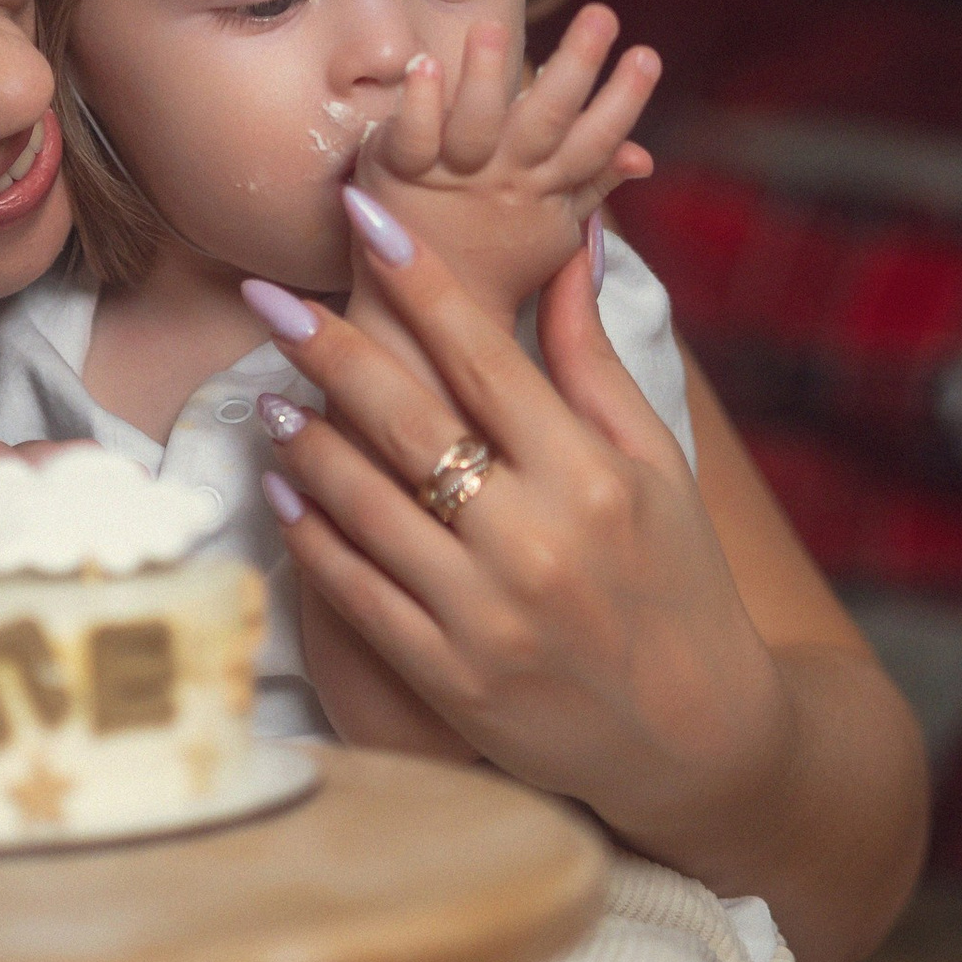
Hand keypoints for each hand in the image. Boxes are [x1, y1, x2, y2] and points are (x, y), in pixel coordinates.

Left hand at [247, 197, 789, 858]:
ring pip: (366, 503)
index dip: (417, 278)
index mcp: (592, 475)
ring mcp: (486, 614)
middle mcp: (536, 540)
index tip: (361, 218)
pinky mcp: (449, 678)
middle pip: (407, 418)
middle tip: (265, 296)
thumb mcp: (655, 463)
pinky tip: (282, 488)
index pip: (484, 352)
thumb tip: (573, 236)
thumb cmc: (679, 583)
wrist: (696, 742)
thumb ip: (594, 355)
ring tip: (268, 393)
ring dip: (305, 439)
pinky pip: (355, 592)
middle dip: (326, 347)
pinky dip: (310, 535)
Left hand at [354, 1, 657, 326]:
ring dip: (484, 76)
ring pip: (474, 124)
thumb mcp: (552, 228)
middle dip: (575, 67)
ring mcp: (450, 175)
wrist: (416, 321)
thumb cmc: (493, 263)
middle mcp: (503, 178)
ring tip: (494, 29)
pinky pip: (410, 136)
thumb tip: (641, 154)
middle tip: (601, 16)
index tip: (646, 56)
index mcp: (543, 188)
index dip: (622, 101)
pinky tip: (425, 66)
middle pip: (545, 120)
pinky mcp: (396, 172)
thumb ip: (593, 183)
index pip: (593, 141)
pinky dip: (417, 102)